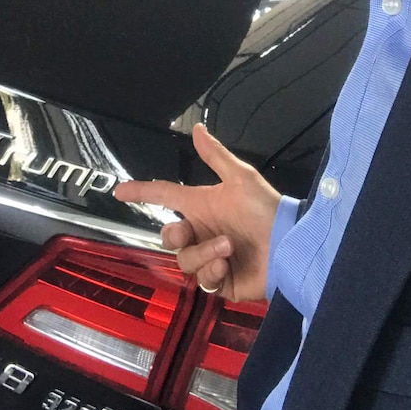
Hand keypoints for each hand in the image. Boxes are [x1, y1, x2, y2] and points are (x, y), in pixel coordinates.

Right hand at [113, 123, 279, 301]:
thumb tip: (198, 128)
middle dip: (174, 235)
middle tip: (188, 232)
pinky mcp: (221, 281)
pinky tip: (228, 265)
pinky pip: (203, 280)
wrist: (291, 246)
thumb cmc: (266, 209)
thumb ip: (216, 156)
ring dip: (204, 253)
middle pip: (168, 237)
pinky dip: (212, 271)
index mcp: (201, 206)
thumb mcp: (241, 178)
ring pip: (184, 260)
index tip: (119, 192)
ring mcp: (211, 258)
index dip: (141, 193)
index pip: (164, 197)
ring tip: (228, 247)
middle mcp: (202, 232)